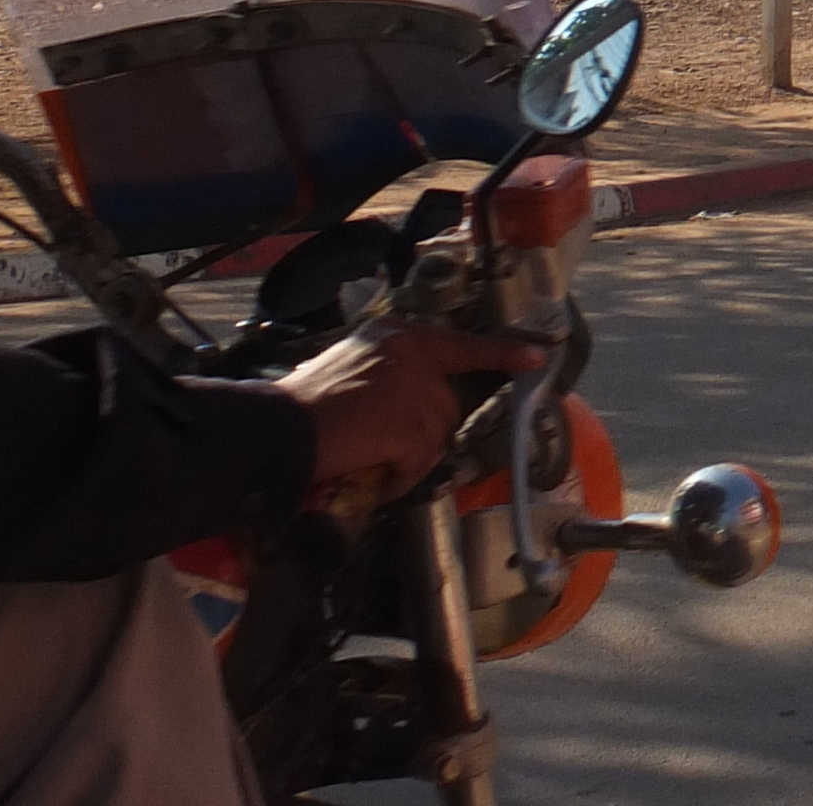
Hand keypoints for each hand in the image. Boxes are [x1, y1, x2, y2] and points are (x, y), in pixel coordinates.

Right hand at [278, 322, 550, 499]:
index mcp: (397, 335)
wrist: (276, 429)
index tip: (537, 356)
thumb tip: (412, 403)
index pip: (461, 342)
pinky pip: (420, 463)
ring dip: (406, 456)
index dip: (502, 352)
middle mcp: (413, 353)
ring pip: (435, 435)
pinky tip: (371, 472)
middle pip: (445, 403)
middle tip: (380, 440)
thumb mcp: (352, 368)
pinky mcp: (413, 425)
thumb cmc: (303, 406)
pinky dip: (398, 477)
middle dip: (421, 430)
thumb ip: (390, 374)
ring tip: (365, 455)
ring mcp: (416, 389)